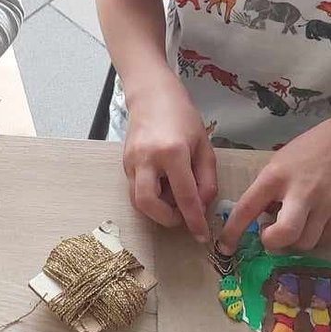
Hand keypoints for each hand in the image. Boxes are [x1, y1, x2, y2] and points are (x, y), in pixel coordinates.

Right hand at [121, 80, 217, 241]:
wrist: (151, 94)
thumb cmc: (182, 117)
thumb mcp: (204, 146)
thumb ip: (206, 180)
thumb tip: (200, 207)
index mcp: (172, 153)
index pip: (185, 197)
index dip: (195, 221)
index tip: (202, 236)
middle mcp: (147, 159)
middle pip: (148, 205)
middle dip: (166, 219)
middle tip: (182, 215)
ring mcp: (131, 161)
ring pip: (137, 200)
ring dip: (157, 208)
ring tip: (173, 196)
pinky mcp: (124, 163)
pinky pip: (136, 189)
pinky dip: (151, 195)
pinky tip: (163, 185)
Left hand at [216, 117, 330, 254]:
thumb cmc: (306, 153)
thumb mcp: (276, 164)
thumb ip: (267, 192)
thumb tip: (259, 222)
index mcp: (276, 177)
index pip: (248, 208)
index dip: (233, 231)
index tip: (225, 246)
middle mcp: (302, 193)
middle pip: (284, 234)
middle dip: (271, 242)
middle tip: (269, 235)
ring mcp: (326, 206)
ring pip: (305, 243)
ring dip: (293, 240)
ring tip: (293, 221)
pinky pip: (324, 239)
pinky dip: (314, 236)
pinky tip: (313, 219)